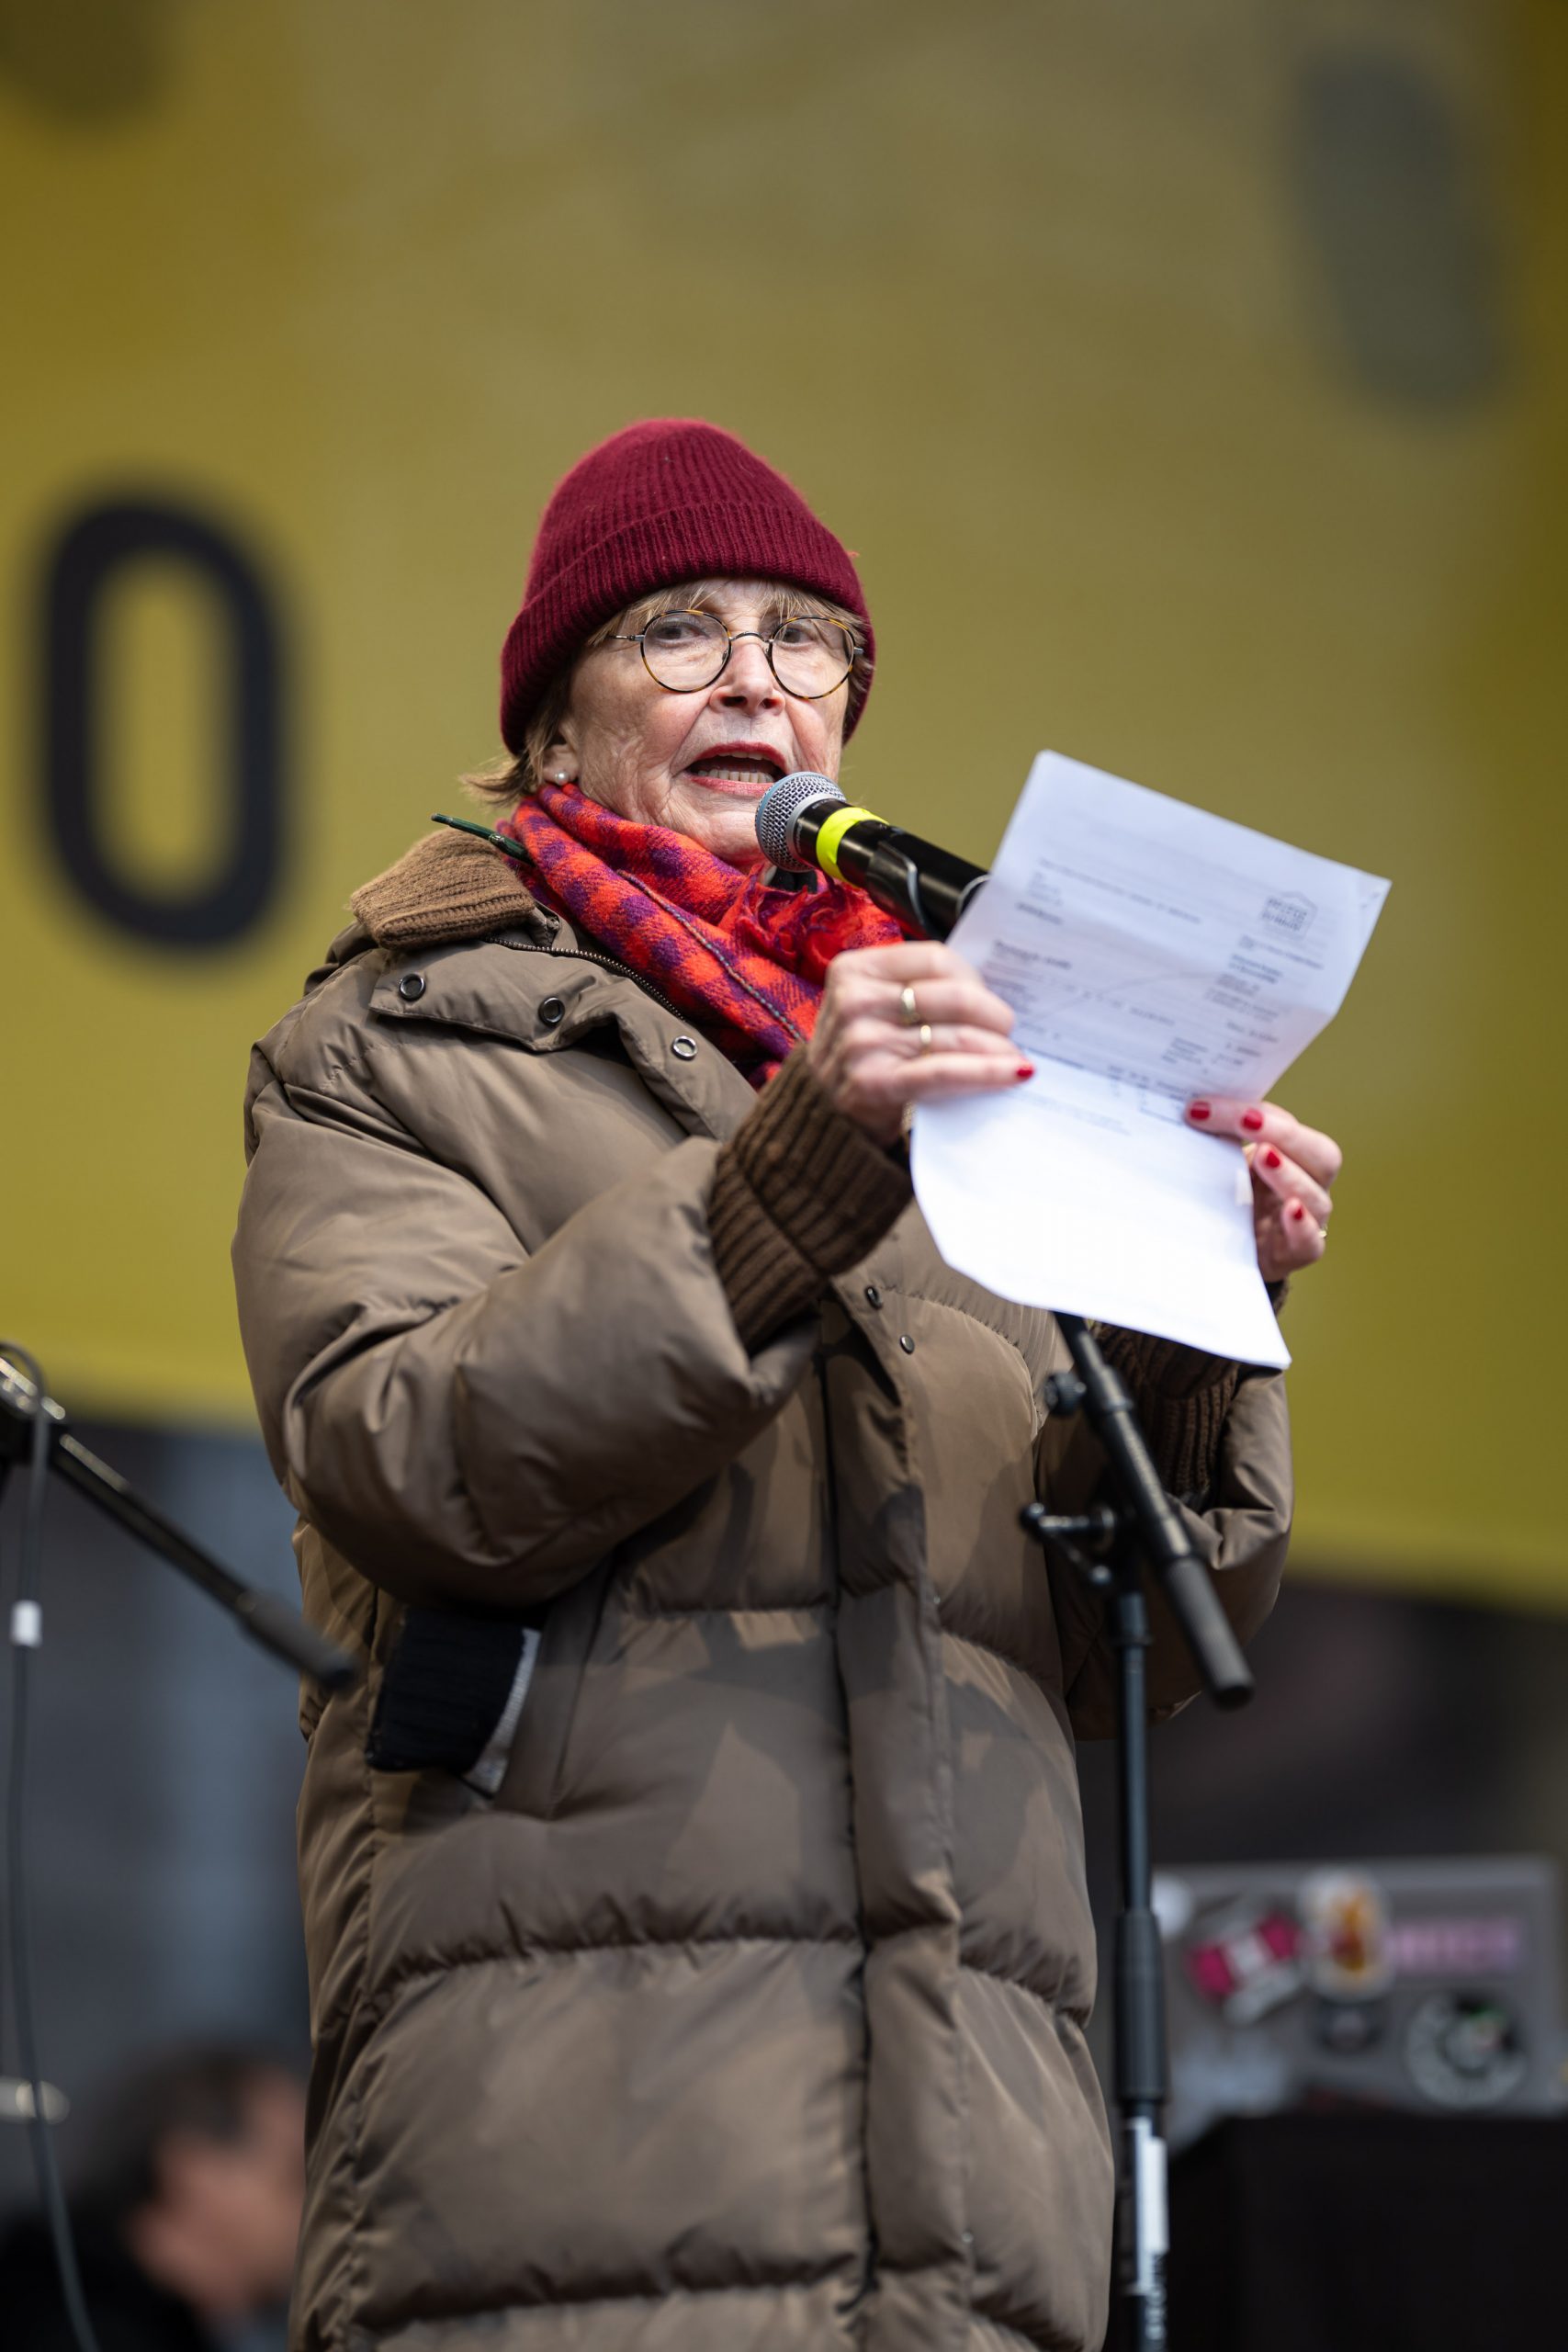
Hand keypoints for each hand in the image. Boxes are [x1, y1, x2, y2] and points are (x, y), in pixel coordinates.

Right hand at [807, 941, 1030, 1145]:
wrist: (821, 1115)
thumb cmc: (859, 1054)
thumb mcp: (869, 1007)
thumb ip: (912, 989)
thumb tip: (990, 989)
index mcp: (854, 970)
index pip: (935, 958)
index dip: (973, 976)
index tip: (988, 994)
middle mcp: (855, 1002)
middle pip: (952, 996)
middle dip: (994, 1013)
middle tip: (1009, 1028)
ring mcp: (862, 1043)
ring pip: (955, 1036)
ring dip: (998, 1047)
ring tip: (1015, 1055)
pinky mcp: (874, 1083)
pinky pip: (945, 1073)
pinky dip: (986, 1073)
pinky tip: (1015, 1073)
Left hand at [1185, 1096, 1342, 1281]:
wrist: (1231, 1251)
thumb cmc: (1234, 1198)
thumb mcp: (1226, 1166)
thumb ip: (1219, 1140)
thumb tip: (1189, 1111)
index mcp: (1297, 1155)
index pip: (1285, 1125)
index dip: (1251, 1112)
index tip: (1203, 1107)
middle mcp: (1310, 1184)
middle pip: (1321, 1154)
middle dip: (1282, 1133)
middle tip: (1245, 1121)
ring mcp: (1309, 1219)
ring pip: (1315, 1196)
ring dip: (1288, 1173)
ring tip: (1263, 1156)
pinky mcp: (1298, 1253)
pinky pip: (1310, 1241)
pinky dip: (1301, 1225)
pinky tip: (1290, 1210)